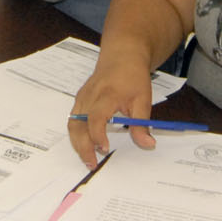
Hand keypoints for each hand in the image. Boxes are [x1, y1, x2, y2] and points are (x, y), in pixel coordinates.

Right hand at [67, 51, 155, 168]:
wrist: (122, 56)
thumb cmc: (133, 77)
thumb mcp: (143, 100)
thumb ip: (142, 124)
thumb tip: (148, 144)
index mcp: (106, 94)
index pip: (96, 117)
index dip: (97, 135)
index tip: (105, 149)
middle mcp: (90, 96)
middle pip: (78, 124)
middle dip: (83, 146)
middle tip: (93, 164)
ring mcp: (82, 98)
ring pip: (73, 124)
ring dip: (77, 143)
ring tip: (89, 159)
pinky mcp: (80, 100)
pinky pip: (74, 120)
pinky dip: (77, 135)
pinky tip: (86, 146)